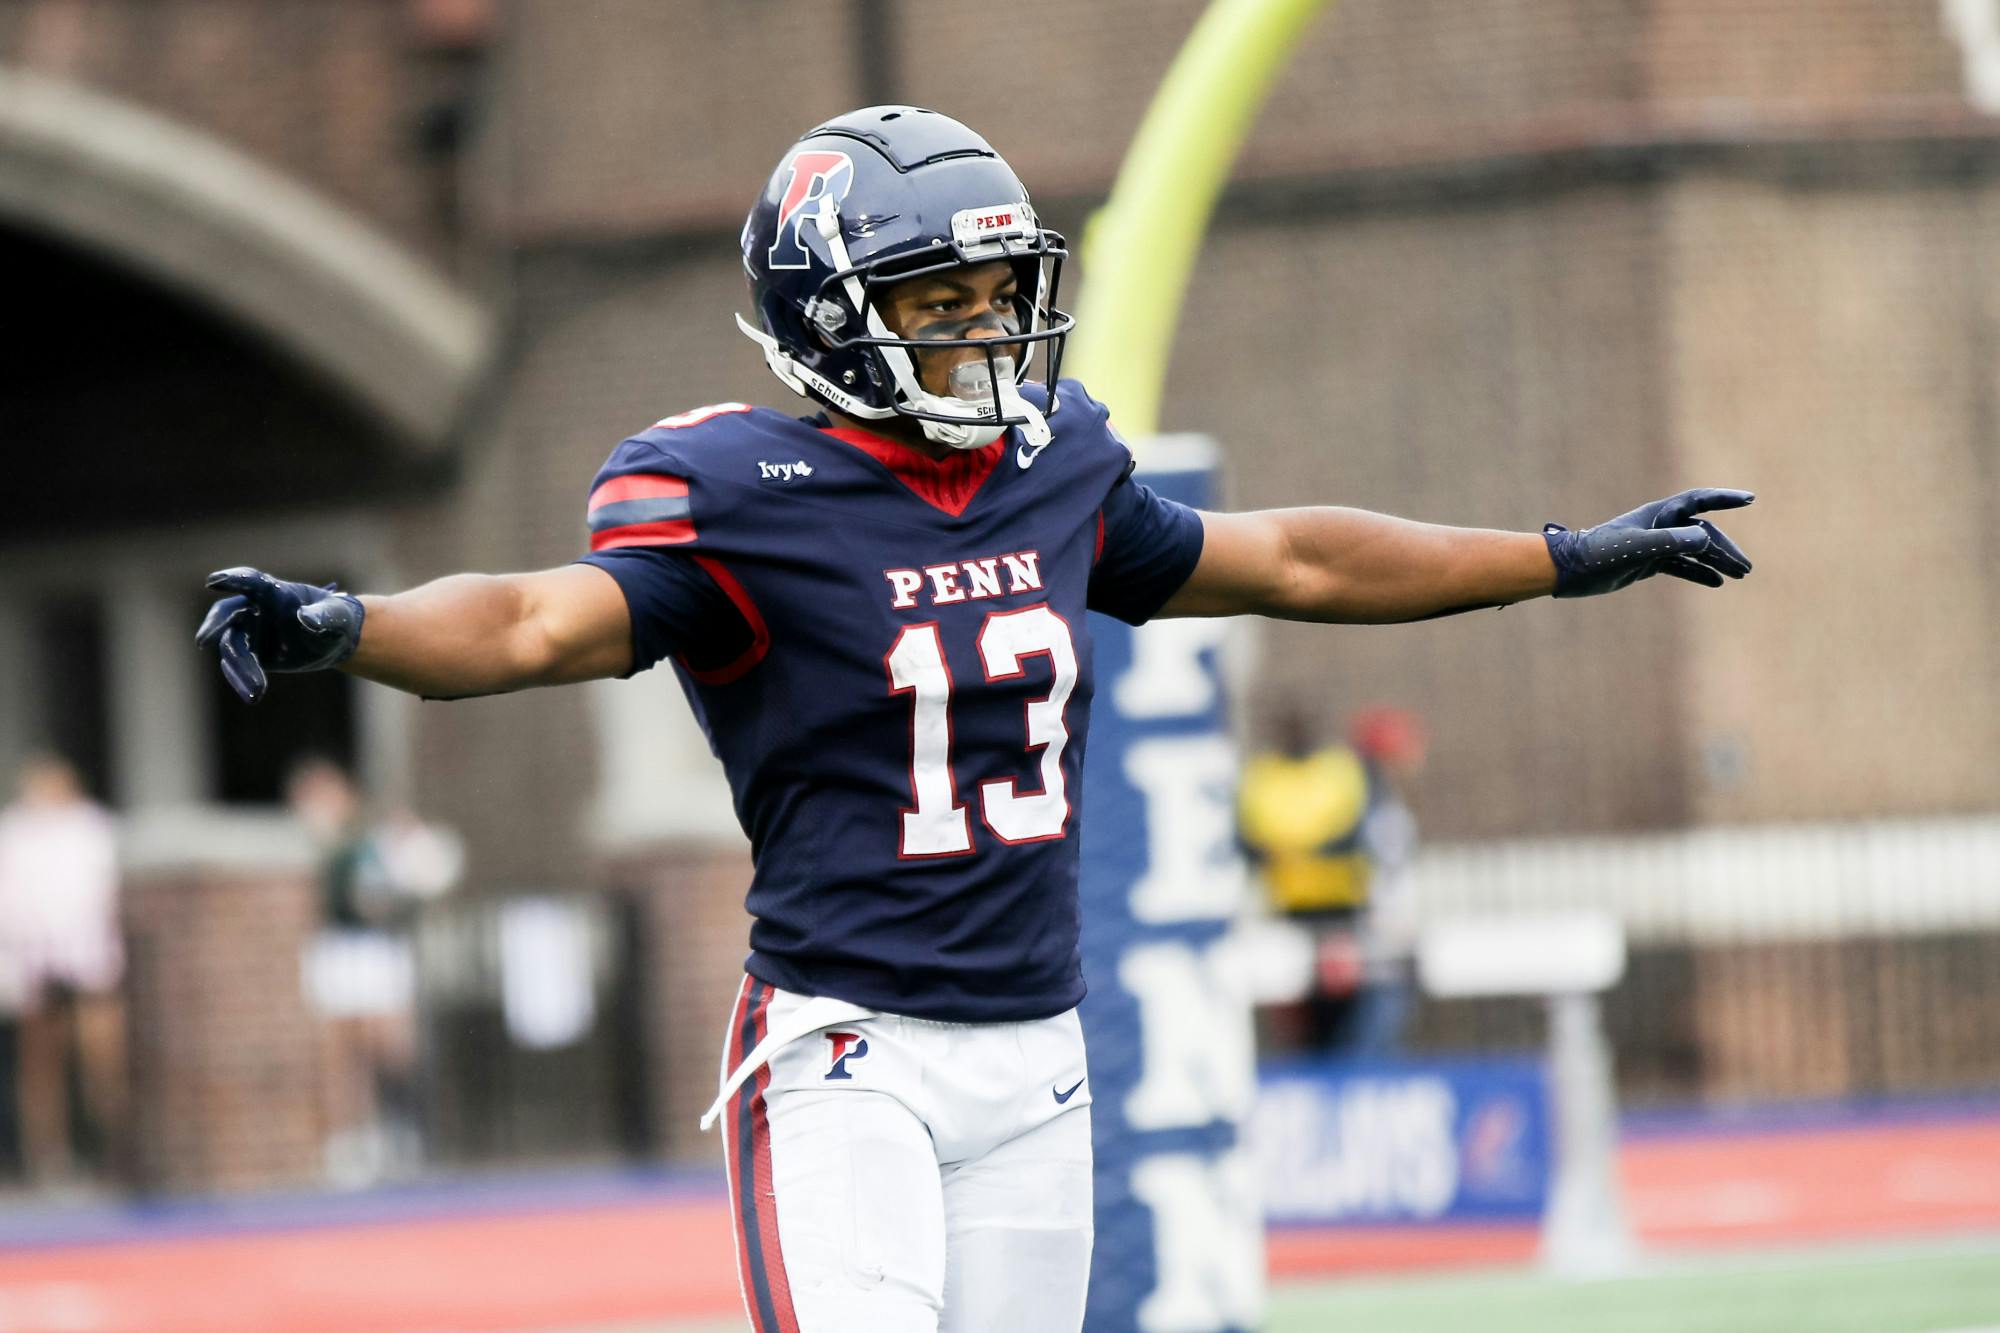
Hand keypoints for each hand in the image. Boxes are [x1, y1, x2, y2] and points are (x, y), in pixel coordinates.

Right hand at [194, 568, 364, 702]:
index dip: (233, 579)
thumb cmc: (337, 619)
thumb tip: (306, 619)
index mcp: (275, 591)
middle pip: (227, 613)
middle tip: (203, 641)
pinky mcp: (250, 653)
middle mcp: (255, 608)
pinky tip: (253, 696)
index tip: (213, 581)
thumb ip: (324, 615)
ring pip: (232, 646)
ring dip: (240, 668)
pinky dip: (242, 680)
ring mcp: (249, 631)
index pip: (251, 581)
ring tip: (256, 691)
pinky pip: (237, 665)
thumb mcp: (337, 617)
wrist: (334, 639)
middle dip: (214, 625)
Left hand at [1544, 489, 1753, 598]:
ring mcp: (1654, 544)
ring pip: (1694, 551)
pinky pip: (1680, 566)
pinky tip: (1716, 582)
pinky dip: (1699, 573)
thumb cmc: (1599, 554)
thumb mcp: (1637, 548)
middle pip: (1702, 533)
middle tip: (1746, 569)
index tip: (1750, 499)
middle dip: (1725, 549)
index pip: (1698, 501)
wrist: (1570, 571)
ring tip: (1739, 575)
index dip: (1724, 499)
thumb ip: (1670, 541)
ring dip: (1717, 561)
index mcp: (1658, 515)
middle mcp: (1659, 526)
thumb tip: (1705, 538)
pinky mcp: (1647, 562)